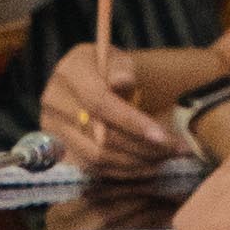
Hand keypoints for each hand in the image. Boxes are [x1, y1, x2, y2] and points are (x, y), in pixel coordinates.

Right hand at [39, 37, 190, 173]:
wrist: (89, 80)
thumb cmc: (109, 68)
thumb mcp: (118, 58)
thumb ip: (122, 68)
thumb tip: (123, 81)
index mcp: (70, 74)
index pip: (99, 103)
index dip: (131, 122)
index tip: (162, 137)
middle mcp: (54, 103)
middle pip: (100, 136)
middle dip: (143, 147)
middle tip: (177, 150)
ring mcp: (53, 128)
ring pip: (96, 157)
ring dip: (136, 163)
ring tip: (167, 158)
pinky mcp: (59, 149)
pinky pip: (92, 169)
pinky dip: (123, 172)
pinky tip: (148, 166)